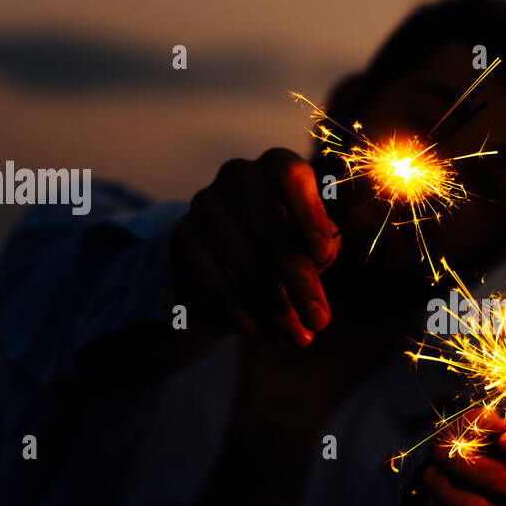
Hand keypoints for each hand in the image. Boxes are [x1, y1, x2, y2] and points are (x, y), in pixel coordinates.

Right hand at [171, 148, 339, 346]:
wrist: (222, 271)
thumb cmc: (281, 252)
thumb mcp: (309, 248)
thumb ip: (321, 248)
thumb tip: (323, 255)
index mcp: (276, 167)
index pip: (290, 175)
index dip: (308, 214)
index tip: (323, 255)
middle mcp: (238, 176)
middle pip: (271, 228)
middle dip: (300, 281)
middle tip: (320, 321)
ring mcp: (205, 205)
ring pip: (245, 261)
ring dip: (277, 307)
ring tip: (298, 337)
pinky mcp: (182, 239)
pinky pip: (214, 282)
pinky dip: (242, 313)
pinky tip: (262, 334)